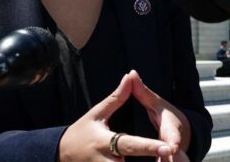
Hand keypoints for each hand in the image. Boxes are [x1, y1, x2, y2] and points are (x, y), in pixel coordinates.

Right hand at [58, 72, 174, 161]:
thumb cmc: (81, 131)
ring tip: (164, 161)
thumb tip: (130, 76)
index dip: (149, 147)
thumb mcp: (97, 113)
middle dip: (152, 161)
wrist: (60, 154)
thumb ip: (117, 98)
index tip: (167, 147)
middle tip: (169, 157)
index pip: (130, 145)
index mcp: (104, 142)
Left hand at [129, 70, 191, 161]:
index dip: (172, 143)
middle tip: (168, 161)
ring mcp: (175, 159)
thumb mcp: (157, 104)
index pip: (173, 137)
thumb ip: (143, 91)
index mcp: (172, 129)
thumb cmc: (168, 117)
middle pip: (177, 159)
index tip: (170, 148)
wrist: (184, 132)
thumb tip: (131, 73)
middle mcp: (176, 147)